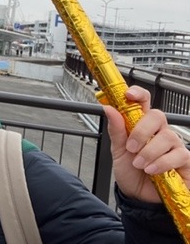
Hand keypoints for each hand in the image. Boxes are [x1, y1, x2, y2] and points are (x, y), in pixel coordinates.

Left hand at [104, 85, 189, 201]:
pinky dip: (161, 162)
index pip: (144, 101)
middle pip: (157, 115)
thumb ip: (116, 130)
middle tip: (131, 147)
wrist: (138, 196)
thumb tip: (108, 108)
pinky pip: (177, 154)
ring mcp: (174, 145)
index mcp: (141, 124)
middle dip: (141, 131)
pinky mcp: (184, 160)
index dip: (138, 93)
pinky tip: (151, 170)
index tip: (128, 95)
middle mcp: (159, 131)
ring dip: (149, 151)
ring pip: (167, 136)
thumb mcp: (118, 151)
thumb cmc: (130, 171)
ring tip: (139, 164)